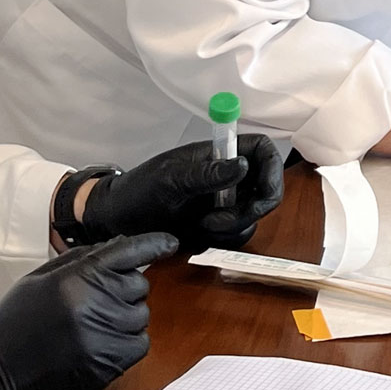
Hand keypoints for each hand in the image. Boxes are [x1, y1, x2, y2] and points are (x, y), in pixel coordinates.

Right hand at [0, 232, 177, 389]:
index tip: (170, 243)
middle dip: (124, 290)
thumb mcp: (39, 280)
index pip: (127, 252)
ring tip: (91, 327)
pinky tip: (99, 345)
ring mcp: (102, 338)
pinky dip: (128, 343)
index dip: (154, 244)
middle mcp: (92, 305)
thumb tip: (120, 245)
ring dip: (126, 318)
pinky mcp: (107, 366)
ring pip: (141, 315)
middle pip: (138, 284)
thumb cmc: (14, 325)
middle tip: (94, 303)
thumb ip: (81, 260)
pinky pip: (140, 344)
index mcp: (74, 279)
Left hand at [81, 136, 283, 252]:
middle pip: (267, 188)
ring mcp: (225, 203)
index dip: (273, 168)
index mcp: (220, 154)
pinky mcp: (218, 226)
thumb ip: (208, 174)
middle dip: (252, 208)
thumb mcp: (171, 179)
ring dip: (233, 226)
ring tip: (202, 225)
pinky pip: (238, 235)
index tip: (263, 190)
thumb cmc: (139, 190)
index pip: (263, 150)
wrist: (118, 221)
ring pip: (254, 216)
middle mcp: (229, 177)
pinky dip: (224, 239)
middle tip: (222, 220)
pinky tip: (200, 234)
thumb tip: (244, 165)